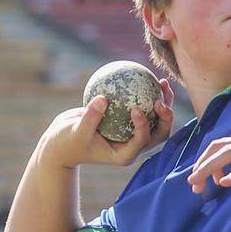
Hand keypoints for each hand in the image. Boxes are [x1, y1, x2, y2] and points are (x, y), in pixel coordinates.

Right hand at [37, 78, 174, 169]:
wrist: (65, 141)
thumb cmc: (68, 140)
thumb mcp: (75, 132)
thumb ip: (89, 118)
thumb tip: (103, 98)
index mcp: (124, 155)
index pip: (141, 142)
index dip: (143, 127)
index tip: (135, 109)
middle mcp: (134, 147)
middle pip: (158, 135)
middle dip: (166, 119)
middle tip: (160, 100)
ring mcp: (134, 136)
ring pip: (157, 121)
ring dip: (164, 103)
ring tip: (163, 83)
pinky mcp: (130, 124)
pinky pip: (144, 108)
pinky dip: (147, 94)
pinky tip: (147, 76)